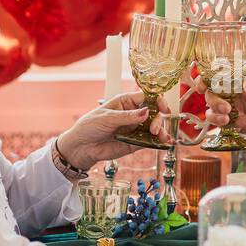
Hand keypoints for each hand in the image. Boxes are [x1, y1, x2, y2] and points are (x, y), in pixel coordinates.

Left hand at [55, 91, 171, 170]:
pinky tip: (165, 142)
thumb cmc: (89, 126)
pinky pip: (149, 141)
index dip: (157, 100)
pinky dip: (159, 141)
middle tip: (154, 129)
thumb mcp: (107, 118)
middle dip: (157, 120)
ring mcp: (135, 128)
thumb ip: (127, 116)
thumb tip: (146, 112)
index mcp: (125, 102)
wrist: (81, 147)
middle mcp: (133, 114)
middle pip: (153, 112)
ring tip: (162, 137)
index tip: (163, 108)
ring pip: (154, 127)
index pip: (146, 97)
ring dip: (161, 131)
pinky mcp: (135, 142)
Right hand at [194, 65, 245, 136]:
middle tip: (226, 107)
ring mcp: (233, 109)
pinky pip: (229, 126)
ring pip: (213, 113)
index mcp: (237, 79)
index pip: (215, 78)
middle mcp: (231, 94)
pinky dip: (236, 124)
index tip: (202, 86)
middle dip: (214, 102)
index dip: (204, 81)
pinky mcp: (238, 124)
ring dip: (216, 117)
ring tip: (228, 118)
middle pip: (211, 97)